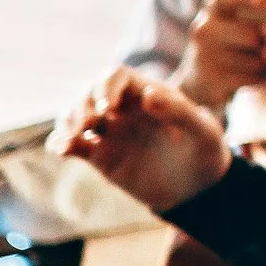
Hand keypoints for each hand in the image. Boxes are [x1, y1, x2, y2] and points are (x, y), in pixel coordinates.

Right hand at [50, 69, 231, 214]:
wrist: (197, 188)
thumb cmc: (205, 152)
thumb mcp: (203, 131)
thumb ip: (180, 111)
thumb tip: (148, 95)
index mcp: (145, 93)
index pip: (114, 76)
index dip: (104, 87)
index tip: (107, 108)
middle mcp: (122, 108)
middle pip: (87, 94)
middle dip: (81, 107)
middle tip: (88, 126)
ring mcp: (108, 132)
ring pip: (73, 116)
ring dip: (66, 124)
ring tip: (72, 141)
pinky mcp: (98, 156)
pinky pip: (70, 144)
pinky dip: (59, 144)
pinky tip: (62, 151)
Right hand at [174, 0, 265, 110]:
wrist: (201, 79)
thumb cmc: (230, 41)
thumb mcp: (236, 20)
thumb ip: (258, 11)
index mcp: (212, 9)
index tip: (265, 2)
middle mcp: (204, 29)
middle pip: (251, 34)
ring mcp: (204, 55)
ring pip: (254, 58)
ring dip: (265, 61)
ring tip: (260, 60)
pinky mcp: (212, 78)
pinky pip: (250, 76)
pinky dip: (258, 76)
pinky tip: (252, 74)